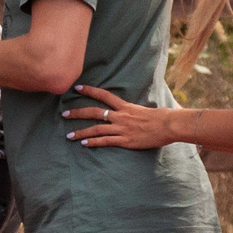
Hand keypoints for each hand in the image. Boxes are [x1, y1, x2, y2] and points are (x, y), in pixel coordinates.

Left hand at [58, 85, 178, 150]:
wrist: (168, 125)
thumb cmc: (161, 117)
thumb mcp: (145, 109)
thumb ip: (134, 110)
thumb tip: (133, 111)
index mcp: (125, 106)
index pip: (103, 95)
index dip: (89, 90)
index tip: (77, 88)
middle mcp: (120, 116)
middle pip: (94, 112)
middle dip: (77, 113)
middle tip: (64, 114)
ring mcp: (121, 129)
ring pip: (95, 129)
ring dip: (80, 132)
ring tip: (68, 135)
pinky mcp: (124, 141)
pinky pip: (105, 141)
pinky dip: (93, 142)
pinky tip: (83, 144)